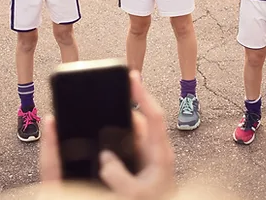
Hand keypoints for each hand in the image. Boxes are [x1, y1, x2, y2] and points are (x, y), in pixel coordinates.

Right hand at [99, 71, 175, 198]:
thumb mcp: (133, 194)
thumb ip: (117, 175)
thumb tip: (105, 158)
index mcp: (160, 153)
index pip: (154, 115)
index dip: (143, 94)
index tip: (133, 77)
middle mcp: (156, 150)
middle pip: (141, 119)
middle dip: (124, 110)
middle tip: (110, 98)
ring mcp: (149, 156)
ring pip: (132, 131)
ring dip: (119, 127)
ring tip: (104, 125)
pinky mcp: (142, 163)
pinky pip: (128, 143)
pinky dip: (118, 139)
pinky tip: (106, 146)